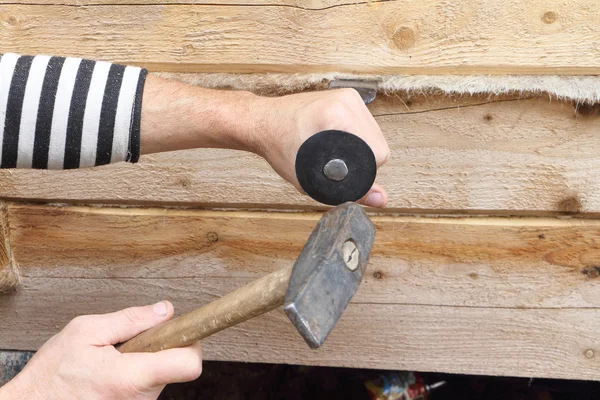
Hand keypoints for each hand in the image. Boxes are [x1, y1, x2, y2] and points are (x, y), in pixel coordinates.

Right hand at [0, 301, 201, 399]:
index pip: (189, 365)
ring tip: (114, 358)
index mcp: (130, 378)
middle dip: (160, 345)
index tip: (186, 326)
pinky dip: (137, 373)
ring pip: (162, 373)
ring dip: (146, 360)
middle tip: (130, 341)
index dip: (192, 341)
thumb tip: (164, 310)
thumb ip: (129, 319)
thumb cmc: (51, 376)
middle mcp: (140, 399)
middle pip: (176, 363)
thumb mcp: (84, 332)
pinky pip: (148, 384)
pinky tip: (113, 372)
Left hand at [252, 89, 389, 207]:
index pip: (378, 151)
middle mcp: (346, 100)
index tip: (344, 173)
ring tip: (335, 152)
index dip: (365, 169)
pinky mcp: (346, 95)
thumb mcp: (311, 178)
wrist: (263, 122)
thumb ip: (350, 191)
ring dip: (361, 147)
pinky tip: (338, 141)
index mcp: (337, 115)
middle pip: (378, 142)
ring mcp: (348, 95)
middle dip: (363, 159)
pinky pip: (365, 123)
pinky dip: (356, 135)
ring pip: (374, 132)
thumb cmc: (279, 147)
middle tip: (336, 165)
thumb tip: (381, 200)